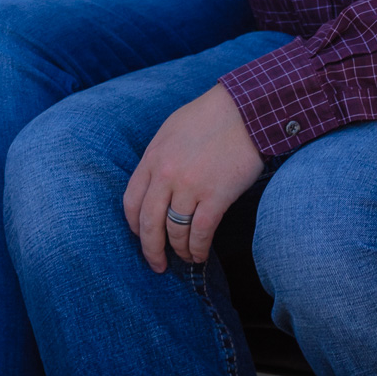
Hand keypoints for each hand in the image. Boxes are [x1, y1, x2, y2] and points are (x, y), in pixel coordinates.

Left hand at [123, 84, 264, 271]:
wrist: (245, 110)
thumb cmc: (210, 116)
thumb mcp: (171, 131)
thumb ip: (159, 158)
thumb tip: (155, 183)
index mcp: (152, 158)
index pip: (131, 201)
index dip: (134, 225)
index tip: (140, 236)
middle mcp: (165, 175)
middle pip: (148, 223)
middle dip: (150, 250)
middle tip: (156, 265)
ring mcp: (190, 186)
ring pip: (175, 231)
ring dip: (179, 250)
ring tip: (185, 257)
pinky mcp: (216, 196)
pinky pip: (200, 232)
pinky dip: (198, 248)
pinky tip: (199, 255)